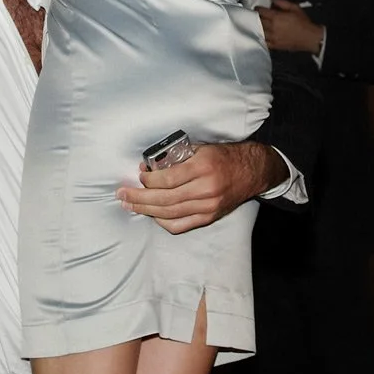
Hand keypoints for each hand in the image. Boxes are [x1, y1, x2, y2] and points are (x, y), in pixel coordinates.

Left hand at [120, 141, 278, 234]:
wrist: (251, 172)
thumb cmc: (224, 157)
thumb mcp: (203, 149)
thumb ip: (178, 157)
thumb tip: (150, 166)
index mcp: (203, 168)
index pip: (167, 179)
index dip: (148, 180)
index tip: (139, 175)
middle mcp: (205, 189)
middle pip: (164, 199)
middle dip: (138, 198)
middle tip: (122, 194)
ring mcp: (208, 207)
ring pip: (169, 214)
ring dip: (145, 210)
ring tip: (130, 205)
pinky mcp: (209, 217)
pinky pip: (180, 225)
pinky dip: (162, 221)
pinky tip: (151, 214)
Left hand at [257, 0, 323, 52]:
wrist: (310, 37)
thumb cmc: (303, 22)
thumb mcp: (294, 8)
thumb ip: (281, 2)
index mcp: (276, 17)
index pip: (261, 11)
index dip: (258, 9)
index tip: (258, 9)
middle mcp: (272, 27)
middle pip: (258, 21)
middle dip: (256, 18)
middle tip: (257, 16)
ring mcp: (272, 37)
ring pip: (259, 31)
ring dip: (257, 28)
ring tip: (258, 25)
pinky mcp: (275, 45)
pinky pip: (264, 42)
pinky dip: (261, 38)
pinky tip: (262, 36)